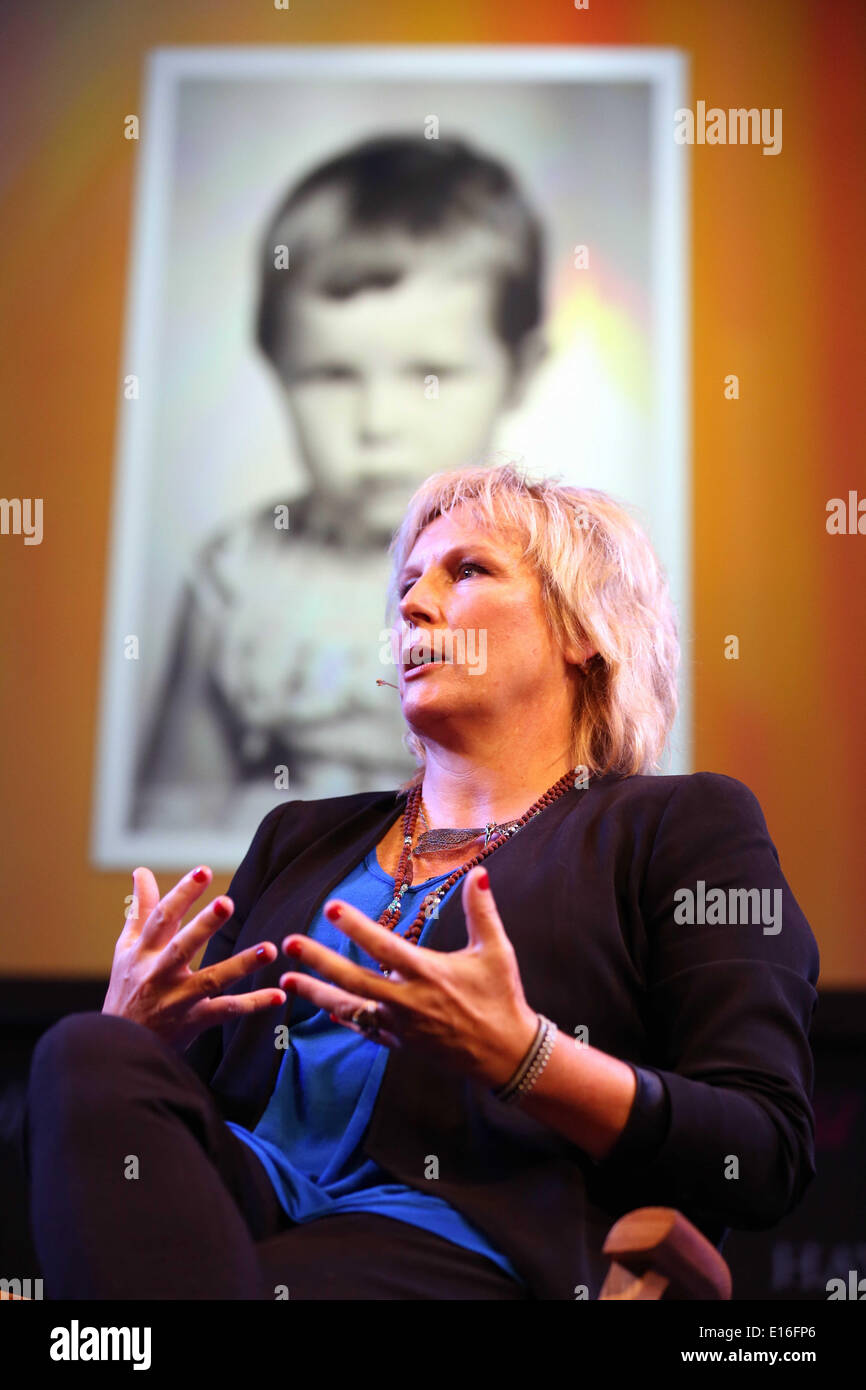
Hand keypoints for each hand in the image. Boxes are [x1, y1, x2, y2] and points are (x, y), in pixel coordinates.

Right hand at [102, 866, 285, 1052]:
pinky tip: (278, 995)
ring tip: (270, 949)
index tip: (204, 871)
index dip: (182, 893)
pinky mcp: (193, 1021)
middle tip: (228, 902)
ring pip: (211, 979)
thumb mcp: (126, 948)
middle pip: (183, 946)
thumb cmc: (126, 988)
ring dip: (241, 964)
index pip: (162, 917)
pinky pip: (226, 1011)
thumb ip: (140, 909)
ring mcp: (177, 999)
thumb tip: (141, 871)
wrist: (119, 1047)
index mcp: (144, 951)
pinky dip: (252, 1004)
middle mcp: (159, 973)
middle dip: (204, 924)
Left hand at [279, 866, 538, 1089]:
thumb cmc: (501, 997)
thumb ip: (482, 911)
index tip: (331, 908)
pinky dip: (345, 1019)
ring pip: (350, 1008)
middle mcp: (407, 1001)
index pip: (383, 946)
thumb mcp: (496, 951)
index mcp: (428, 973)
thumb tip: (479, 873)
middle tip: (289, 943)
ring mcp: (400, 1025)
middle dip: (319, 961)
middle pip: (353, 979)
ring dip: (317, 993)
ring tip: (287, 980)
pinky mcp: (401, 1043)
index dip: (356, 927)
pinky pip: (365, 1030)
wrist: (505, 1053)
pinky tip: (327, 1011)